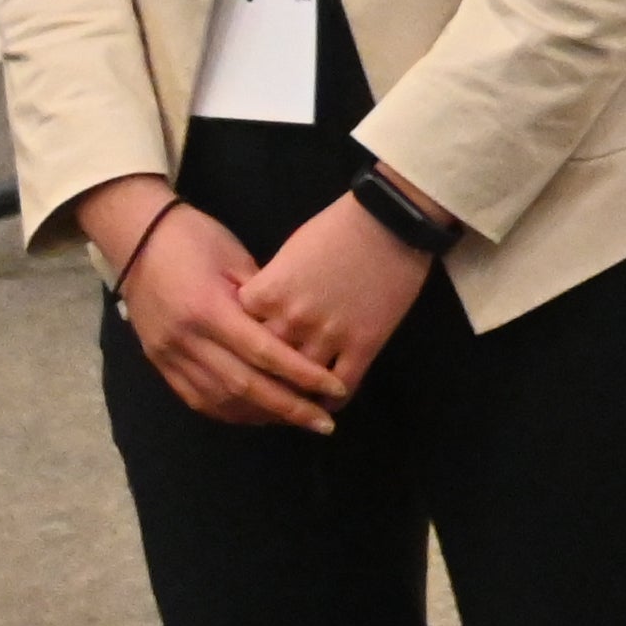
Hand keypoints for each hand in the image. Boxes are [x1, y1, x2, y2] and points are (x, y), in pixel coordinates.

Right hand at [79, 178, 350, 431]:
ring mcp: (168, 354)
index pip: (264, 353)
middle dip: (288, 408)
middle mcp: (187, 339)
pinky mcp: (159, 362)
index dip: (302, 375)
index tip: (335, 390)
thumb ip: (264, 300)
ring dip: (261, 415)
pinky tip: (257, 415)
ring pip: (219, 399)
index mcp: (209, 309)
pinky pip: (196, 398)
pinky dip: (229, 412)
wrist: (136, 237)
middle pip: (244, 386)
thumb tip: (296, 334)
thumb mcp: (237, 259)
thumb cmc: (195, 238)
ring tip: (297, 420)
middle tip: (324, 423)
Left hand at [235, 196, 438, 386]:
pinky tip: (328, 403)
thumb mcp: (288, 254)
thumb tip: (261, 314)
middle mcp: (291, 320)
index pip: (236, 336)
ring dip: (295, 398)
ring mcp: (329, 335)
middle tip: (258, 396)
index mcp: (266, 295)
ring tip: (292, 406)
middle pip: (263, 365)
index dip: (237, 348)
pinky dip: (332, 400)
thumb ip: (269, 288)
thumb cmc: (336, 227)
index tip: (239, 358)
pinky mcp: (364, 343)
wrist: (389, 220)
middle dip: (259, 382)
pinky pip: (342, 385)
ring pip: (300, 384)